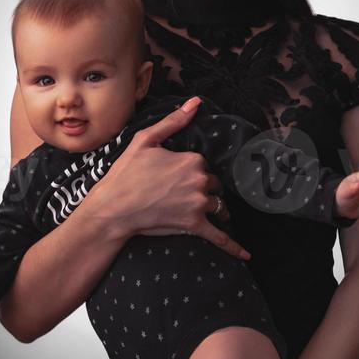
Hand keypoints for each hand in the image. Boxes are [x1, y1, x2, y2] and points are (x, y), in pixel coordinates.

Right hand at [90, 96, 251, 260]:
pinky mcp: (194, 225)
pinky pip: (219, 237)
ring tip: (211, 213)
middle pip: (214, 185)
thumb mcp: (146, 140)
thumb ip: (174, 121)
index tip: (176, 176)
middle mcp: (199, 181)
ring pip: (218, 206)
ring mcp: (198, 204)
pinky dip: (233, 246)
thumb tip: (196, 102)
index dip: (191, 171)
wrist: (113, 208)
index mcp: (192, 160)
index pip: (203, 164)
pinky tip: (245, 255)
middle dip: (205, 189)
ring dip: (215, 209)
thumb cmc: (126, 173)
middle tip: (185, 194)